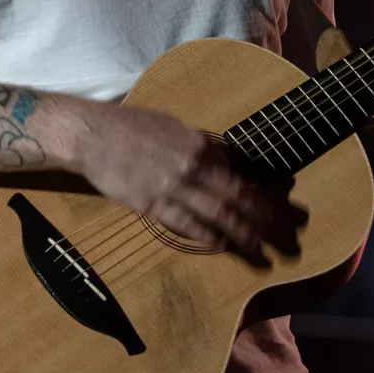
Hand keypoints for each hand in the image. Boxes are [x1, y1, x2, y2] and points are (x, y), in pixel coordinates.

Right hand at [71, 102, 302, 263]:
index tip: (276, 206)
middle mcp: (191, 168)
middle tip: (278, 234)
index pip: (238, 175)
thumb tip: (224, 163)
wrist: (95, 135)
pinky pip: (184, 225)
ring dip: (238, 232)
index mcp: (200, 146)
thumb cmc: (134, 126)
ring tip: (257, 246)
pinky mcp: (151, 205)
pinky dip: (204, 236)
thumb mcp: (175, 127)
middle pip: (233, 199)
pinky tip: (220, 244)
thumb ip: (200, 147)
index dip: (260, 194)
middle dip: (259, 218)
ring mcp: (171, 189)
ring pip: (213, 216)